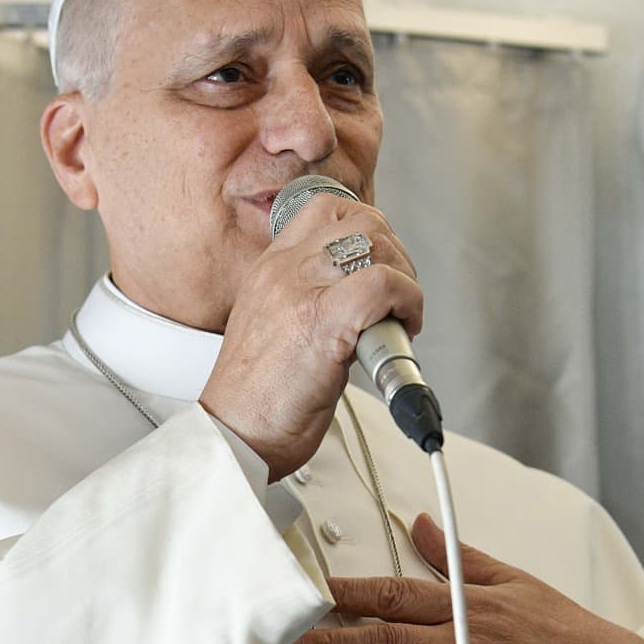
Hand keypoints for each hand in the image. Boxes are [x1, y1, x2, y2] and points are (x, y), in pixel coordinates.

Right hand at [199, 191, 420, 481]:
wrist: (235, 433)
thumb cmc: (257, 398)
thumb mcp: (273, 327)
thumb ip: (308, 300)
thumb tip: (361, 299)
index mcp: (269, 268)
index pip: (324, 209)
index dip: (367, 228)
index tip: (380, 264)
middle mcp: (283, 270)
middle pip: (362, 219)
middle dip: (395, 254)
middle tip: (398, 296)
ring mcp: (300, 290)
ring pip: (378, 244)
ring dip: (405, 280)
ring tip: (399, 318)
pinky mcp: (322, 319)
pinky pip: (384, 284)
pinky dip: (408, 302)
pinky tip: (402, 329)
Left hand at [276, 513, 643, 643]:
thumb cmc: (569, 634)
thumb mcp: (517, 581)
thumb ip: (462, 558)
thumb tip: (421, 525)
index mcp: (469, 606)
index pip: (397, 593)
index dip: (348, 595)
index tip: (307, 595)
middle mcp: (466, 643)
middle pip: (386, 640)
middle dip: (330, 643)